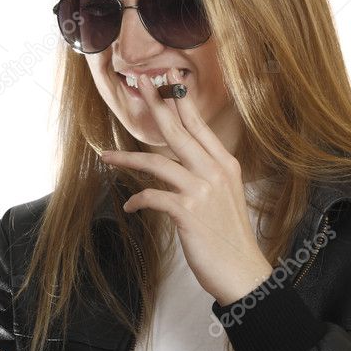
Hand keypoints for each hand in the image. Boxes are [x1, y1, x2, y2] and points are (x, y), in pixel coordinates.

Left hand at [98, 68, 272, 304]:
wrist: (243, 273)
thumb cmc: (229, 236)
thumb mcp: (225, 196)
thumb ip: (205, 175)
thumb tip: (179, 164)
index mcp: (225, 164)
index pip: (198, 125)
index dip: (181, 100)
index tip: (167, 78)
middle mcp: (214, 171)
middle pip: (177, 131)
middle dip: (155, 106)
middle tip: (137, 85)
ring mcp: (202, 191)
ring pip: (157, 162)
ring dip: (127, 160)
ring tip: (106, 156)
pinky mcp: (188, 212)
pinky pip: (152, 197)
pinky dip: (137, 200)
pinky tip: (130, 206)